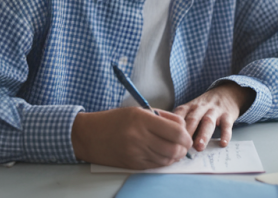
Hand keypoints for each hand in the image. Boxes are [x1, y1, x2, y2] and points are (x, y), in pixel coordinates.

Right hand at [71, 107, 191, 169]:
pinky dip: (164, 161)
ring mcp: (136, 153)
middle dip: (184, 148)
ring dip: (175, 156)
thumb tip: (183, 126)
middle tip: (184, 144)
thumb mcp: (138, 110)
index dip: (186, 135)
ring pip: (167, 160)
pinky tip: (163, 154)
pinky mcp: (133, 165)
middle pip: (174, 149)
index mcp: (142, 120)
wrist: (90, 135)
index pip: (176, 132)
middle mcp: (139, 137)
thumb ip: (163, 117)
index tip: (186, 135)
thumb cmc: (115, 120)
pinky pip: (156, 166)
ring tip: (174, 149)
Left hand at [174, 83, 254, 151]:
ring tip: (199, 147)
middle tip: (182, 147)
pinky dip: (225, 134)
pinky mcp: (227, 115)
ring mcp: (214, 111)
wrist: (227, 93)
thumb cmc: (204, 108)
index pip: (179, 116)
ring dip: (203, 135)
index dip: (174, 128)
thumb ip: (183, 124)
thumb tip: (173, 144)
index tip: (170, 142)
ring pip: (208, 122)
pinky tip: (223, 143)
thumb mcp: (191, 110)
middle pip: (192, 119)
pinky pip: (226, 125)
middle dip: (187, 133)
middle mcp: (200, 108)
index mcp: (189, 107)